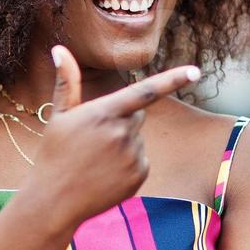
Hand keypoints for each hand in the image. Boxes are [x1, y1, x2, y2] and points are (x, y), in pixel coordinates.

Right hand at [22, 45, 201, 226]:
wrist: (54, 200)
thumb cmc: (54, 154)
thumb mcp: (59, 116)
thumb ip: (66, 82)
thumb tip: (59, 49)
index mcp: (103, 113)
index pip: (145, 92)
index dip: (172, 79)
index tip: (195, 71)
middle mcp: (122, 133)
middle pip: (138, 115)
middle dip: (123, 119)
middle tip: (95, 138)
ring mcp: (133, 155)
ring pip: (137, 138)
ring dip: (123, 144)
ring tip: (96, 161)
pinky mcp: (140, 174)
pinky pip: (141, 159)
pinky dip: (128, 164)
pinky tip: (106, 174)